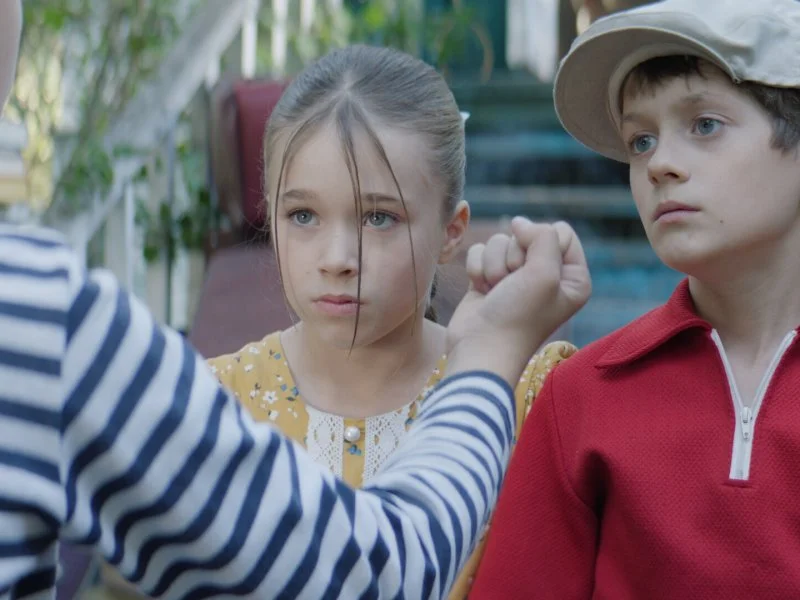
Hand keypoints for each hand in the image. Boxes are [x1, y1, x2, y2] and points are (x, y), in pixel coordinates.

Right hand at [446, 217, 590, 383]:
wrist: (480, 348)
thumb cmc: (518, 317)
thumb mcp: (544, 274)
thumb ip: (542, 237)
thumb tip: (519, 223)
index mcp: (573, 277)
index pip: (560, 232)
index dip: (541, 243)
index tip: (533, 272)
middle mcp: (547, 275)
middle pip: (527, 234)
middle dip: (514, 256)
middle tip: (512, 285)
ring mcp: (516, 277)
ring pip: (500, 241)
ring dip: (494, 265)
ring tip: (496, 291)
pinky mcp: (489, 278)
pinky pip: (480, 251)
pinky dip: (477, 269)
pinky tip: (481, 291)